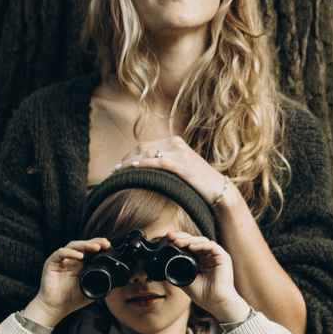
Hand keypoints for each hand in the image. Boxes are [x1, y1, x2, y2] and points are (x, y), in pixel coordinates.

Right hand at [27, 238, 106, 324]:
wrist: (56, 308)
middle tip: (106, 243)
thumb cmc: (72, 299)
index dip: (99, 246)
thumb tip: (115, 279)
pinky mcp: (52, 262)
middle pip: (83, 245)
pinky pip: (61, 253)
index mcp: (81, 264)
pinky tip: (79, 256)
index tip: (109, 245)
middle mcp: (72, 259)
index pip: (90, 250)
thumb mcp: (91, 289)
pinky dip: (70, 253)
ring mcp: (62, 260)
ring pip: (73, 246)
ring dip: (85, 245)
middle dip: (95, 242)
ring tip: (96, 247)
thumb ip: (101, 283)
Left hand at [122, 135, 238, 216]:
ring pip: (148, 153)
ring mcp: (179, 153)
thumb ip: (166, 165)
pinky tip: (133, 169)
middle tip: (113, 172)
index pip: (144, 146)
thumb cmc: (198, 183)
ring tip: (118, 172)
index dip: (128, 155)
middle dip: (125, 159)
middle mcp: (176, 144)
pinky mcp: (183, 165)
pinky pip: (158, 162)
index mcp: (174, 142)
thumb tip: (147, 170)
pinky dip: (144, 164)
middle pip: (142, 148)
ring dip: (130, 163)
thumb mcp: (180, 169)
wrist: (219, 191)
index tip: (117, 167)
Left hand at [146, 224, 246, 324]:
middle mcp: (209, 256)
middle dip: (182, 237)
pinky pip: (212, 246)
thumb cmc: (204, 295)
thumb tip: (164, 265)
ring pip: (202, 241)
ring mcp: (216, 256)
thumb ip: (177, 272)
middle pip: (195, 241)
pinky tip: (191, 248)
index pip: (190, 246)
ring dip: (189, 240)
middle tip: (170, 236)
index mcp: (201, 261)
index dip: (180, 240)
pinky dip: (201, 245)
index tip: (168, 238)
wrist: (216, 304)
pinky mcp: (223, 257)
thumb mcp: (185, 281)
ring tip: (178, 242)